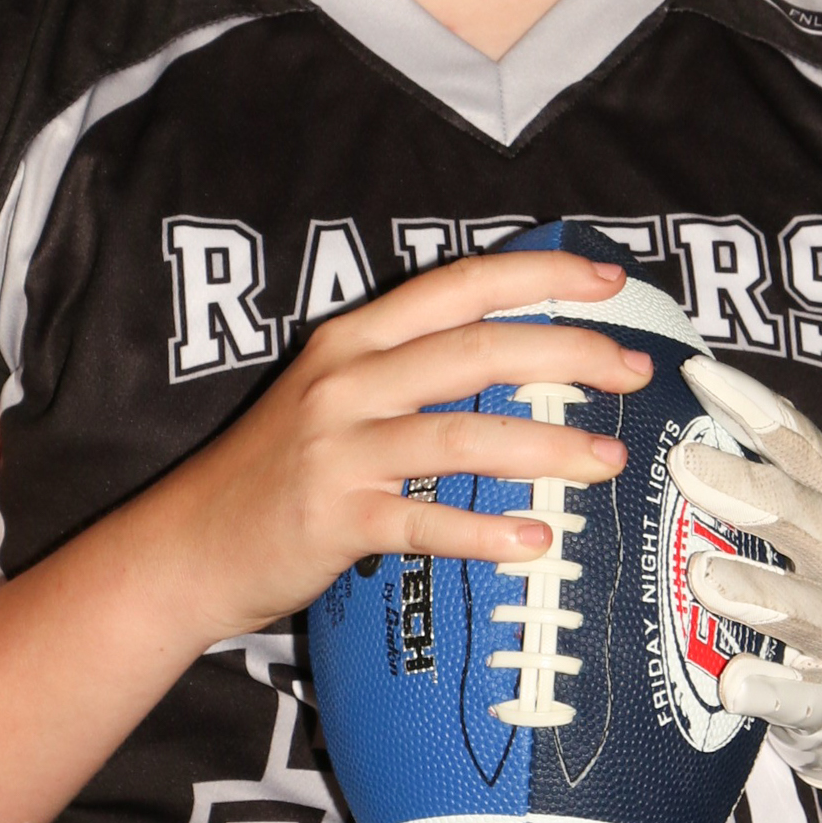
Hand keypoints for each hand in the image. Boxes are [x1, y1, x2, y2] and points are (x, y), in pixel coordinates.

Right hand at [167, 250, 652, 642]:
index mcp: (355, 339)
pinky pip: (427, 522)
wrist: (187, 546)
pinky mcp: (336, 517)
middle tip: (634, 371)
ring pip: (465, 434)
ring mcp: (340, 449)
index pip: (462, 285)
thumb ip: (409, 367)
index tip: (610, 282)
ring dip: (548, 446)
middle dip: (569, 353)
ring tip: (607, 461)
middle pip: (478, 349)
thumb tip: (517, 355)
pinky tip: (537, 542)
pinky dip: (487, 532)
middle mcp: (349, 381)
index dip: (541, 276)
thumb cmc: (278, 470)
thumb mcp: (334, 394)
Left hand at [665, 355, 821, 792]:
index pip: (804, 451)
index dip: (756, 410)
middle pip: (808, 519)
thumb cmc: (808, 593)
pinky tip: (736, 682)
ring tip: (701, 575)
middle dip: (749, 489)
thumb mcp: (797, 531)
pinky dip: (775, 688)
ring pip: (810, 608)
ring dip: (760, 588)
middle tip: (683, 465)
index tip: (697, 375)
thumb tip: (671, 409)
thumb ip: (752, 480)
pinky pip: (806, 695)